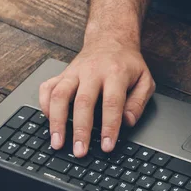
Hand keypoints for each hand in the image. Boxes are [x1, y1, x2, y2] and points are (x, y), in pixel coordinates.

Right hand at [39, 42, 154, 156]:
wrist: (110, 39)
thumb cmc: (128, 64)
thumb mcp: (145, 80)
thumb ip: (139, 102)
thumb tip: (128, 122)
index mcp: (116, 73)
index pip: (112, 103)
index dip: (109, 126)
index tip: (107, 146)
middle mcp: (92, 72)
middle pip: (83, 102)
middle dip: (80, 130)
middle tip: (80, 151)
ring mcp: (74, 72)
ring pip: (60, 95)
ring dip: (56, 121)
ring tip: (57, 142)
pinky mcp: (62, 73)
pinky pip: (47, 88)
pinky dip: (45, 105)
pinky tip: (48, 120)